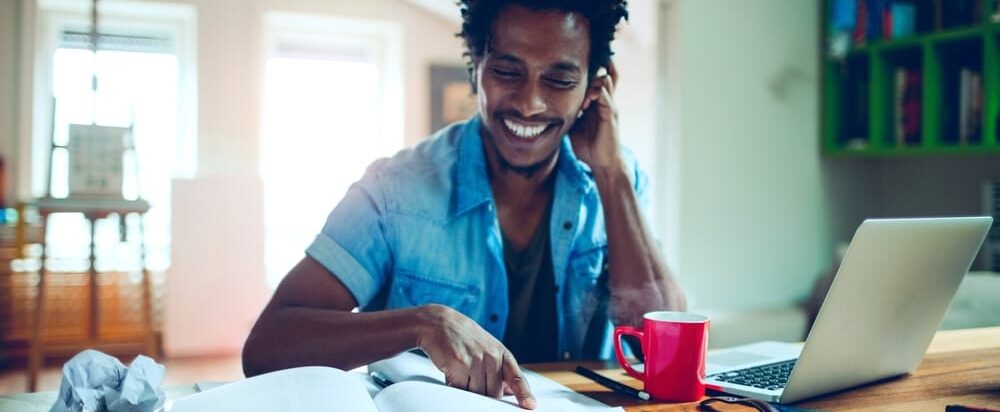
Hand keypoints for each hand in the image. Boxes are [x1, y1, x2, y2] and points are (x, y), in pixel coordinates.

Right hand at [416, 304, 536, 408]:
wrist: (438, 322)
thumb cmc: (463, 338)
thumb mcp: (486, 348)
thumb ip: (498, 369)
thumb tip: (509, 392)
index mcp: (501, 353)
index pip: (516, 378)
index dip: (524, 394)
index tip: (530, 406)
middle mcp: (491, 356)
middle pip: (493, 393)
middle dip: (483, 393)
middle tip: (471, 378)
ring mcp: (476, 360)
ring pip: (476, 393)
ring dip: (467, 389)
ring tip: (459, 372)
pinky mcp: (459, 364)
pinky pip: (460, 389)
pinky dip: (454, 386)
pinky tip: (451, 373)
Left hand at [569, 62, 622, 172]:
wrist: (601, 163)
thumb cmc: (588, 147)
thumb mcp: (573, 128)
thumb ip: (566, 117)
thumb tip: (547, 112)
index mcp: (595, 105)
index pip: (592, 82)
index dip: (581, 80)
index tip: (565, 87)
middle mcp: (604, 103)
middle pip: (600, 76)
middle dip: (587, 77)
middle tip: (572, 88)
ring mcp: (608, 107)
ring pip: (604, 81)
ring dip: (590, 85)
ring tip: (580, 98)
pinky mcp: (611, 114)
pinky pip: (605, 95)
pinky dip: (594, 94)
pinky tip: (584, 104)